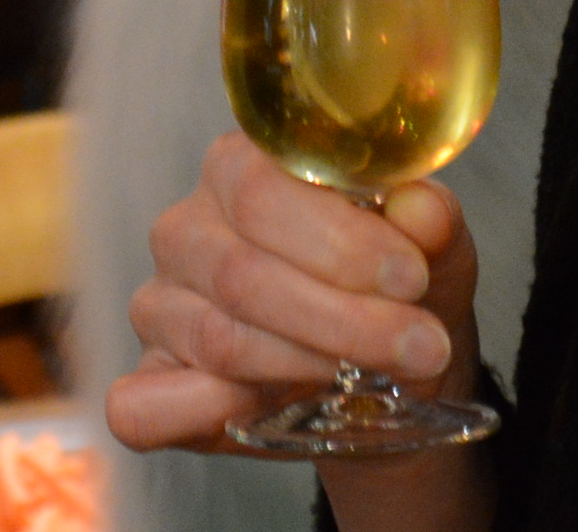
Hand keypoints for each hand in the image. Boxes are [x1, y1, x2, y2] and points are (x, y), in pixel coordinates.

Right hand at [108, 132, 482, 454]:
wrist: (384, 365)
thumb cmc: (398, 286)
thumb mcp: (433, 247)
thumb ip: (431, 223)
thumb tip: (420, 212)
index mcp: (242, 166)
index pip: (263, 190)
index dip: (339, 240)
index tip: (411, 278)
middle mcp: (187, 228)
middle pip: (241, 272)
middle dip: (341, 316)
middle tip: (420, 345)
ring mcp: (159, 304)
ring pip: (217, 339)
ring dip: (307, 364)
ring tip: (381, 373)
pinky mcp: (150, 378)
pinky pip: (144, 405)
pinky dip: (206, 412)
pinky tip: (267, 407)